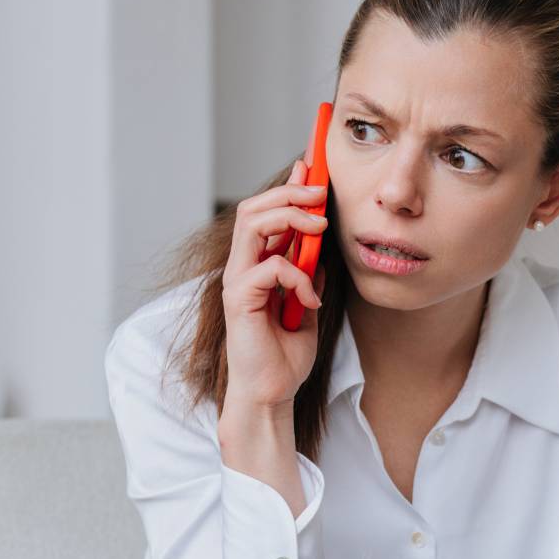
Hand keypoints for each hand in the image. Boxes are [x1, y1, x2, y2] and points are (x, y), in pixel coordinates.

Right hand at [222, 157, 330, 410]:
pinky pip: (271, 267)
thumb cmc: (286, 355)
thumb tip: (320, 248)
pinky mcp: (239, 299)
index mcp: (257, 265)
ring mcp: (238, 281)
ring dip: (291, 217)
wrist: (273, 392)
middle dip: (289, 192)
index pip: (266, 213)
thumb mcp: (308, 305)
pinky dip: (299, 276)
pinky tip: (311, 300)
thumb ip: (309, 275)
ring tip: (321, 226)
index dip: (287, 187)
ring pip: (254, 225)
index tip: (311, 166)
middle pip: (255, 209)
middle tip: (321, 191)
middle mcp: (242, 268)